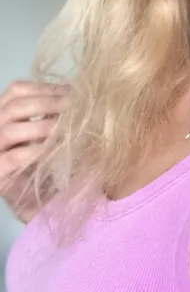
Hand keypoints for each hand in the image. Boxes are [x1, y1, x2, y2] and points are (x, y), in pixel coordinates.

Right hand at [0, 80, 68, 223]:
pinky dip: (35, 151)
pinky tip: (54, 149)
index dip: (43, 87)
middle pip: (13, 106)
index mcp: (4, 117)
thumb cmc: (48, 165)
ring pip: (10, 130)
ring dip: (42, 125)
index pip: (16, 91)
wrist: (41, 204)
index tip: (71, 91)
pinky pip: (14, 158)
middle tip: (74, 105)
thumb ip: (55, 117)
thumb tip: (80, 96)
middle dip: (47, 102)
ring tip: (66, 127)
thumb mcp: (51, 136)